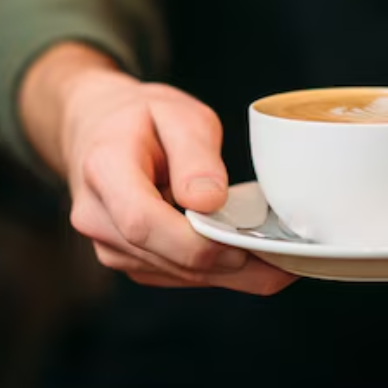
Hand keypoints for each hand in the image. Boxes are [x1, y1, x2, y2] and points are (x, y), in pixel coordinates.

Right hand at [25, 44, 295, 295]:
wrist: (98, 129)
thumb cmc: (140, 117)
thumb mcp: (175, 113)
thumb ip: (194, 154)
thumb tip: (209, 201)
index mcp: (104, 170)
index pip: (144, 223)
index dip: (197, 242)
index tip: (246, 241)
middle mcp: (98, 217)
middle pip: (167, 258)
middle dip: (230, 264)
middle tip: (289, 259)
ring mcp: (109, 245)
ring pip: (177, 274)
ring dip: (230, 274)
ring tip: (281, 260)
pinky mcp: (129, 260)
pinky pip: (177, 275)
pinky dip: (216, 271)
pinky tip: (252, 259)